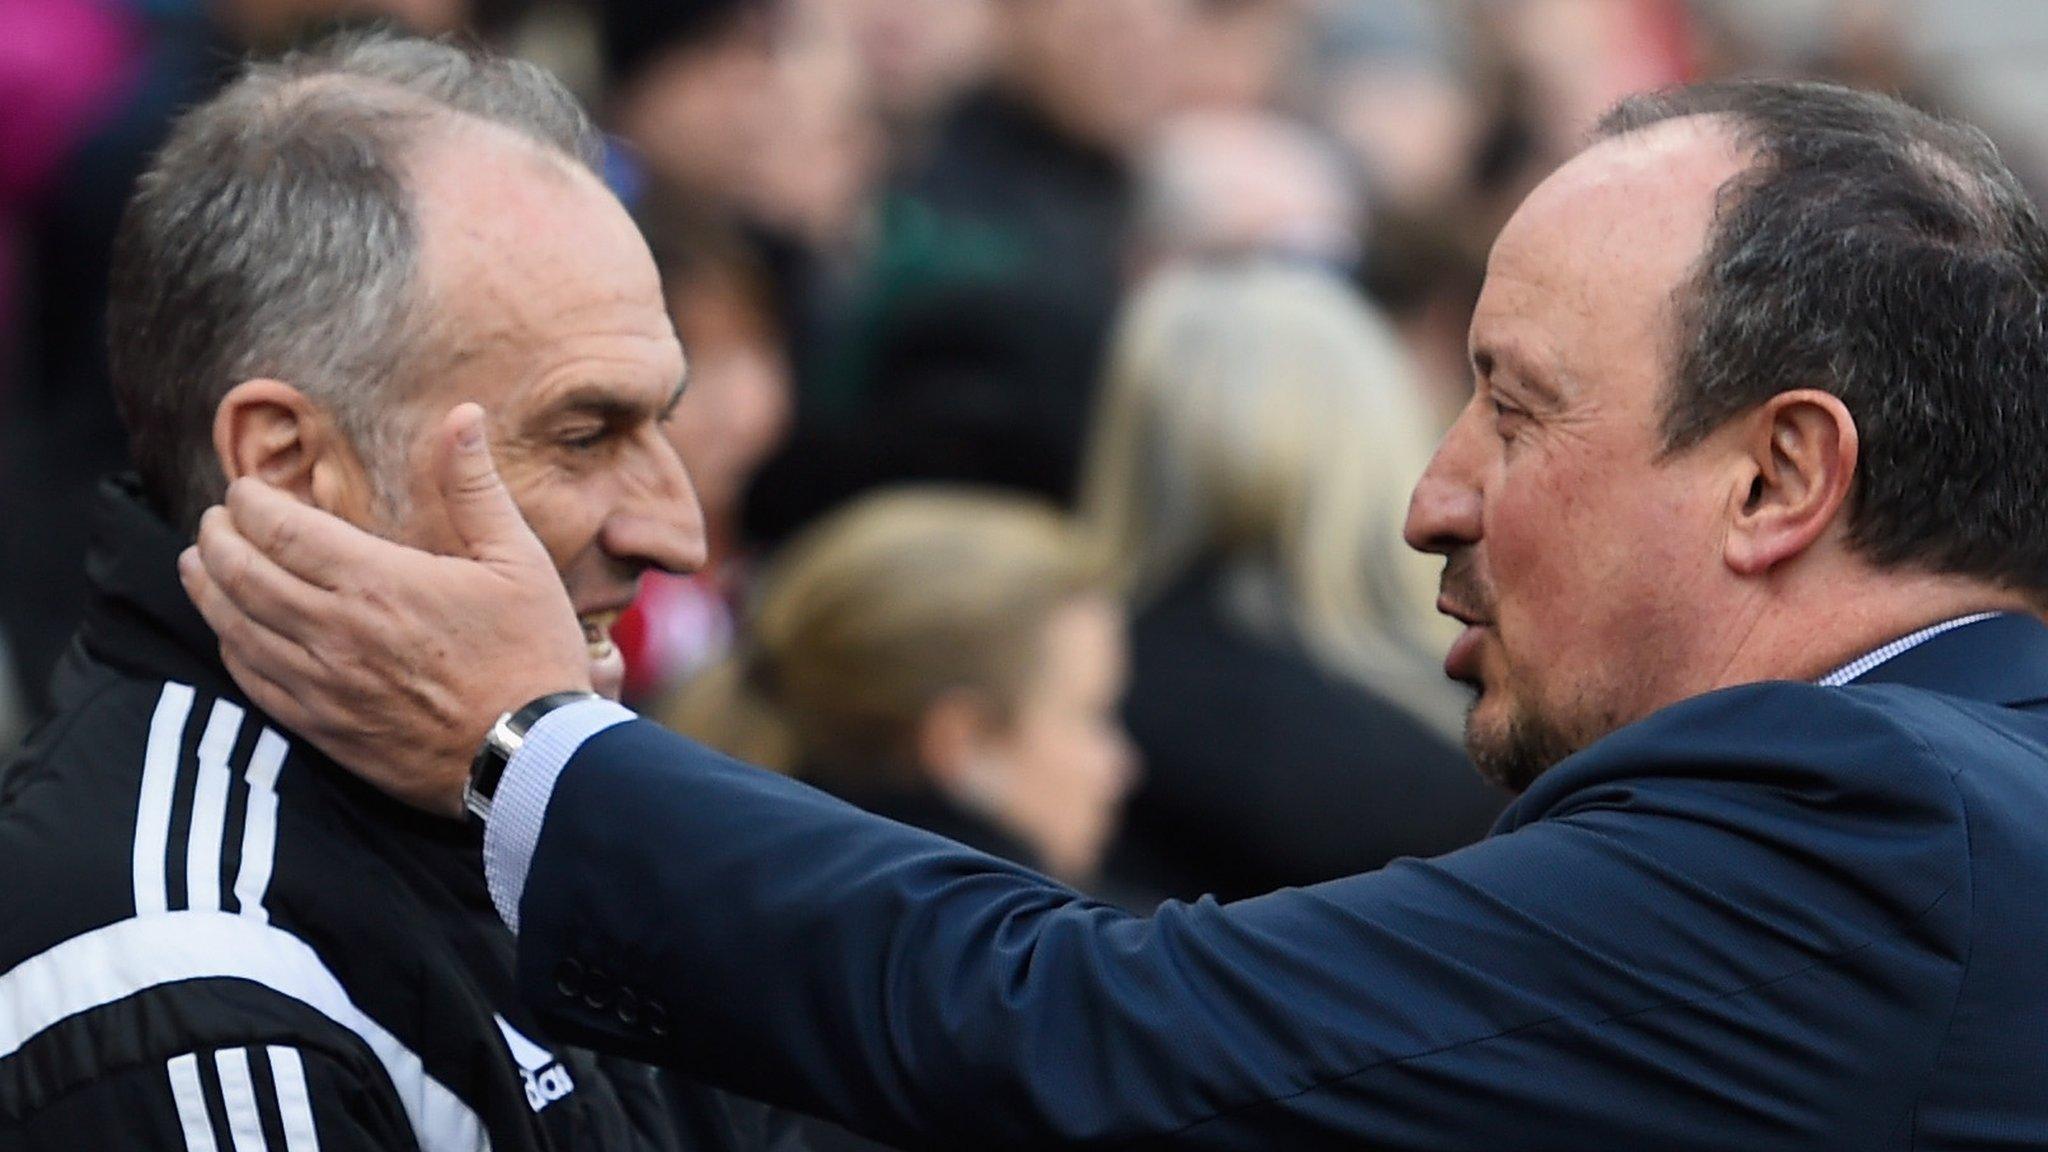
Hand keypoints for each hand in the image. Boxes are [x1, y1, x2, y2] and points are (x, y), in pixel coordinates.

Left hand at [179, 403, 590, 816]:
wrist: (530, 756)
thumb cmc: (531, 654)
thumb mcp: (518, 560)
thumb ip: (476, 487)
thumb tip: (463, 416)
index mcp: (378, 581)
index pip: (280, 528)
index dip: (250, 501)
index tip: (246, 488)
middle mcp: (334, 630)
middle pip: (241, 572)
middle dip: (216, 536)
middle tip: (215, 519)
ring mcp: (322, 684)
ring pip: (233, 626)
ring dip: (207, 588)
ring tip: (198, 563)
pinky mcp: (322, 727)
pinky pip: (251, 680)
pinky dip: (230, 646)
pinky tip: (231, 631)